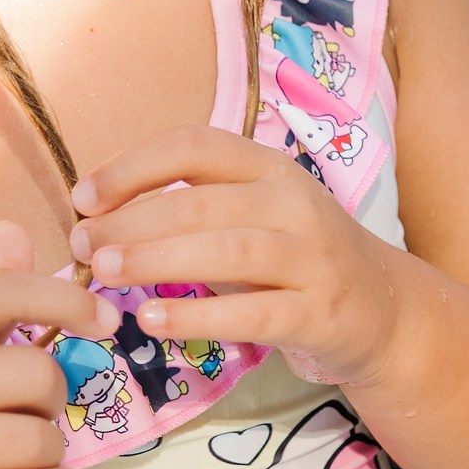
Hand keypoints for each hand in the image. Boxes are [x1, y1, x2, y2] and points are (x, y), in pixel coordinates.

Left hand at [71, 127, 406, 386]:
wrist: (386, 312)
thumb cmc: (299, 262)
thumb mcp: (256, 216)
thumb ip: (192, 211)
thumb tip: (96, 220)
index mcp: (273, 170)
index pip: (196, 147)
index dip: (131, 167)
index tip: (83, 199)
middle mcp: (298, 207)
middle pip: (203, 203)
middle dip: (131, 222)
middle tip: (82, 249)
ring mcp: (315, 260)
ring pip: (229, 251)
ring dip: (158, 261)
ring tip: (103, 275)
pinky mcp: (322, 314)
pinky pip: (254, 314)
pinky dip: (199, 317)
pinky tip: (154, 321)